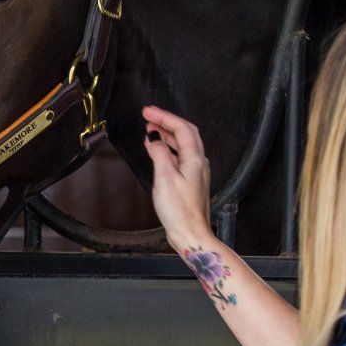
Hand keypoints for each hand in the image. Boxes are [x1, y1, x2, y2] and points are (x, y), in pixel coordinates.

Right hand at [142, 105, 216, 253]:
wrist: (190, 233)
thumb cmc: (179, 210)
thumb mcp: (164, 177)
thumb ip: (159, 153)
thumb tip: (154, 138)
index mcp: (194, 158)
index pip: (181, 127)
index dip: (164, 116)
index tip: (147, 111)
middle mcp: (198, 162)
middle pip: (185, 132)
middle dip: (167, 121)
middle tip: (148, 116)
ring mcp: (196, 171)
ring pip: (183, 144)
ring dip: (167, 134)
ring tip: (151, 129)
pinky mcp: (191, 181)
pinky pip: (180, 156)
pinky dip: (168, 148)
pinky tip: (157, 151)